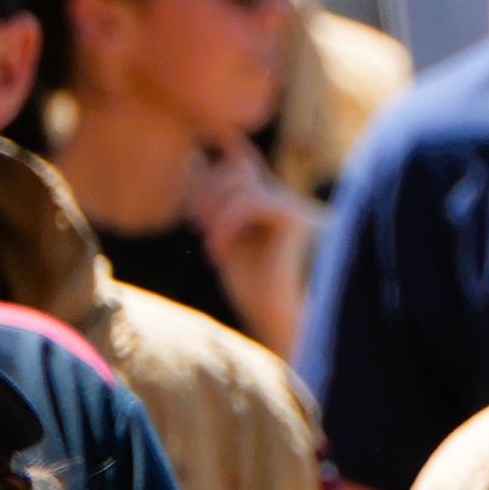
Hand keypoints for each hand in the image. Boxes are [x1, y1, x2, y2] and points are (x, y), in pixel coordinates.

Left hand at [185, 146, 318, 358]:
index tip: (191, 195)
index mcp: (272, 205)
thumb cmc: (258, 296)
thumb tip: (194, 165)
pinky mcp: (297, 219)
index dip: (210, 165)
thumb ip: (215, 208)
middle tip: (197, 227)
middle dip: (204, 188)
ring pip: (239, 177)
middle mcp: (287, 200)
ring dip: (212, 208)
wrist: (288, 329)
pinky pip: (251, 201)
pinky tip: (219, 255)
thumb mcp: (227, 245)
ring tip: (211, 245)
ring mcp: (294, 206)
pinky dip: (225, 224)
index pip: (240, 160)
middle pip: (235, 162)